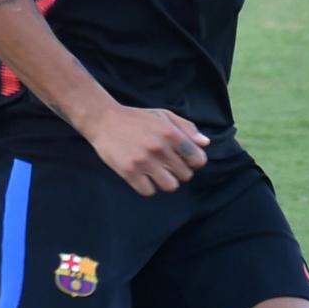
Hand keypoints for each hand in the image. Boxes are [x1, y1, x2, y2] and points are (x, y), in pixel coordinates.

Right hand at [88, 104, 208, 196]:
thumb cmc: (136, 119)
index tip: (184, 160)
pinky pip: (149, 191)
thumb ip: (186, 128)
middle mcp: (160, 148)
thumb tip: (205, 143)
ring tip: (156, 173)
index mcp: (171, 133)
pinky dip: (148, 187)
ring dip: (165, 182)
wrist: (104, 120)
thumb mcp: (163, 116)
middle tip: (167, 165)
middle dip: (179, 172)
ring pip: (170, 186)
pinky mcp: (129, 172)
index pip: (198, 159)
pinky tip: (143, 177)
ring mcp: (144, 161)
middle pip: (185, 175)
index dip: (194, 162)